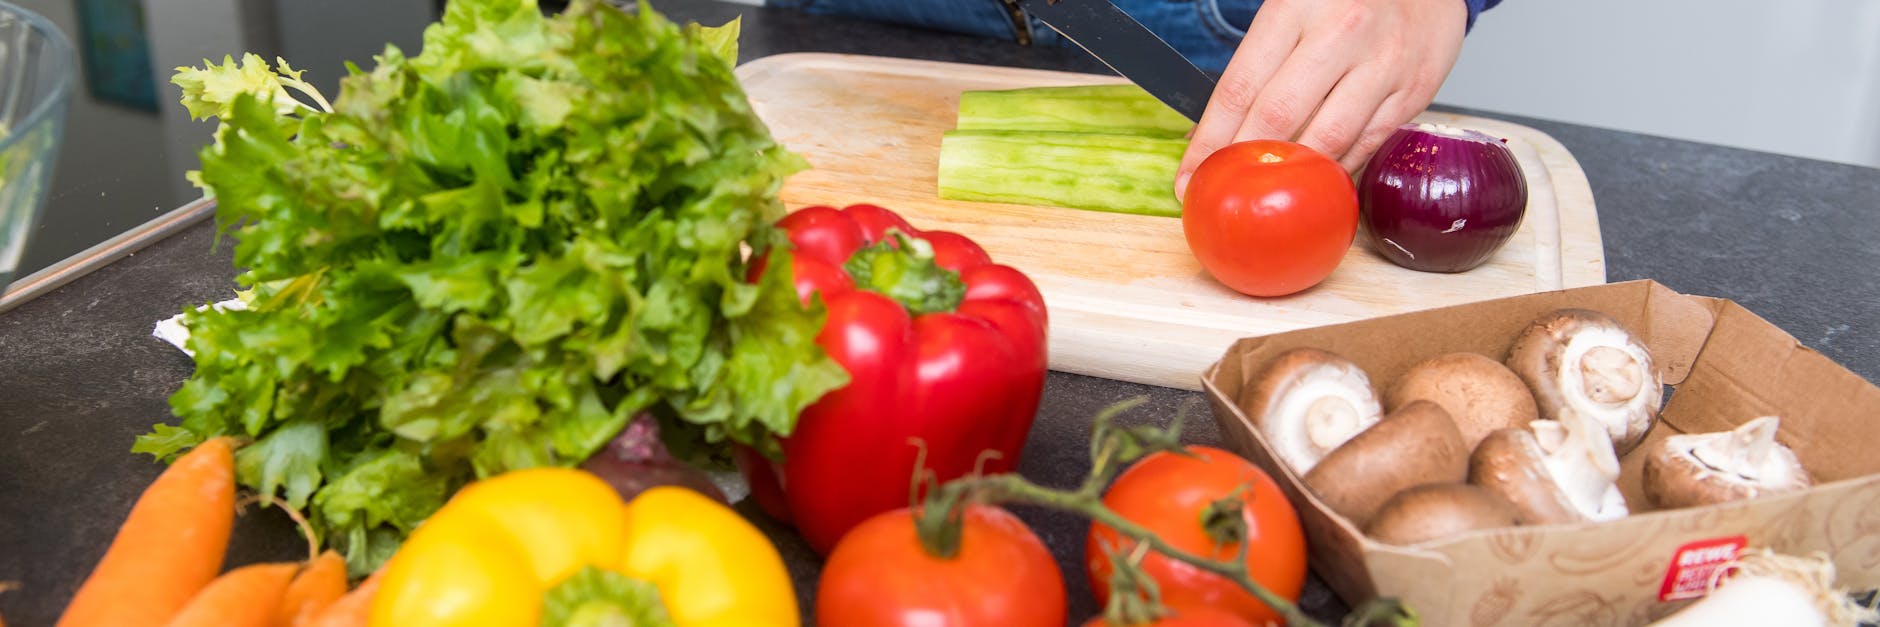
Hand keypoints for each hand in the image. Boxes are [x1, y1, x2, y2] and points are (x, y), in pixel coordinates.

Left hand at [1175, 0, 1467, 199]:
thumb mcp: (1292, 10)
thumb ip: (1255, 65)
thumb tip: (1210, 135)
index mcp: (1296, 7)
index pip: (1239, 87)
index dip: (1210, 141)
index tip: (1189, 177)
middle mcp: (1341, 32)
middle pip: (1278, 116)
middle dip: (1243, 165)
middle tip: (1223, 194)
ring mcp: (1382, 63)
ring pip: (1328, 139)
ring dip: (1291, 177)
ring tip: (1266, 197)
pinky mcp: (1414, 91)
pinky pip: (1367, 145)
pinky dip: (1337, 171)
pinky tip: (1315, 184)